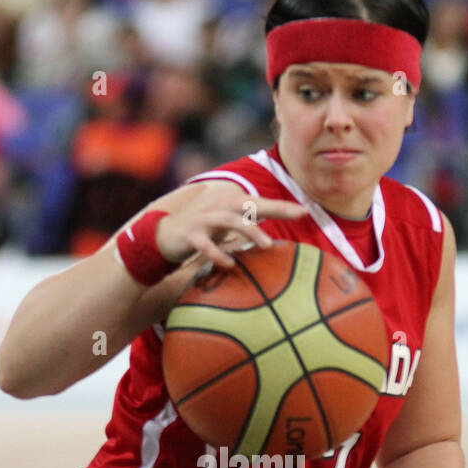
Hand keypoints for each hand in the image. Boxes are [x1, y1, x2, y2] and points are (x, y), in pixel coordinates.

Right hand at [154, 183, 307, 269]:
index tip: (306, 211)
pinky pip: (204, 244)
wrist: (162, 236)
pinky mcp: (189, 234)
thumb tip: (273, 241)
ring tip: (267, 245)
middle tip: (297, 214)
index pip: (260, 203)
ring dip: (250, 231)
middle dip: (275, 208)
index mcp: (229, 204)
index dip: (282, 206)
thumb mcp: (225, 226)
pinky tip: (230, 264)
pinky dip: (217, 253)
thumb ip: (245, 226)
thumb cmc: (201, 231)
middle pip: (250, 204)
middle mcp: (219, 206)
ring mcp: (204, 219)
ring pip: (230, 220)